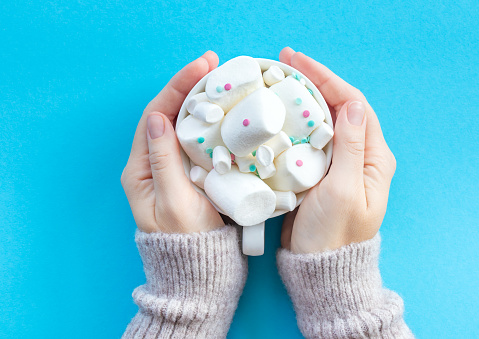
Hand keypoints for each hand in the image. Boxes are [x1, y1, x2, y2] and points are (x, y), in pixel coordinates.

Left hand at [121, 51, 224, 233]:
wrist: (202, 271)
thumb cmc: (187, 241)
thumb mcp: (173, 201)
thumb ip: (164, 161)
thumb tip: (157, 118)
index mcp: (141, 169)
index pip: (156, 116)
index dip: (176, 88)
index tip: (200, 67)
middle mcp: (154, 164)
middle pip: (169, 115)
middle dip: (190, 88)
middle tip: (215, 65)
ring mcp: (174, 168)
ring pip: (185, 126)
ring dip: (202, 102)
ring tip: (222, 81)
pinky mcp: (193, 175)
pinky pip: (200, 142)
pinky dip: (213, 124)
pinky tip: (227, 112)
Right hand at [279, 47, 396, 252]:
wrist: (319, 268)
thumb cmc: (334, 235)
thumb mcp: (344, 190)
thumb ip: (351, 148)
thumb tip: (353, 105)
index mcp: (373, 159)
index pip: (354, 106)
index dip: (328, 80)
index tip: (300, 62)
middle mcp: (359, 157)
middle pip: (338, 108)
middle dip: (314, 83)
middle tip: (284, 63)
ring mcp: (338, 164)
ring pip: (321, 122)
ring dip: (302, 100)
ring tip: (278, 81)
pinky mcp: (318, 173)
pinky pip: (307, 140)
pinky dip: (293, 123)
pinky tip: (277, 114)